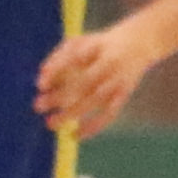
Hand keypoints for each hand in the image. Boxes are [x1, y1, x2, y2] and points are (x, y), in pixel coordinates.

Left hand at [35, 18, 170, 136]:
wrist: (139, 44)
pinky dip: (93, 127)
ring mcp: (117, 81)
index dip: (57, 72)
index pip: (74, 59)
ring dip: (72, 113)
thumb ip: (59, 56)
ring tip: (50, 124)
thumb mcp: (81, 41)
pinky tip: (75, 135)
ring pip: (94, 101)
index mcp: (97, 46)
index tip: (39, 85)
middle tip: (37, 106)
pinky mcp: (123, 95)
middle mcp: (109, 64)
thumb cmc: (100, 44)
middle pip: (83, 83)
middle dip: (60, 96)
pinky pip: (109, 114)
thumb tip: (41, 76)